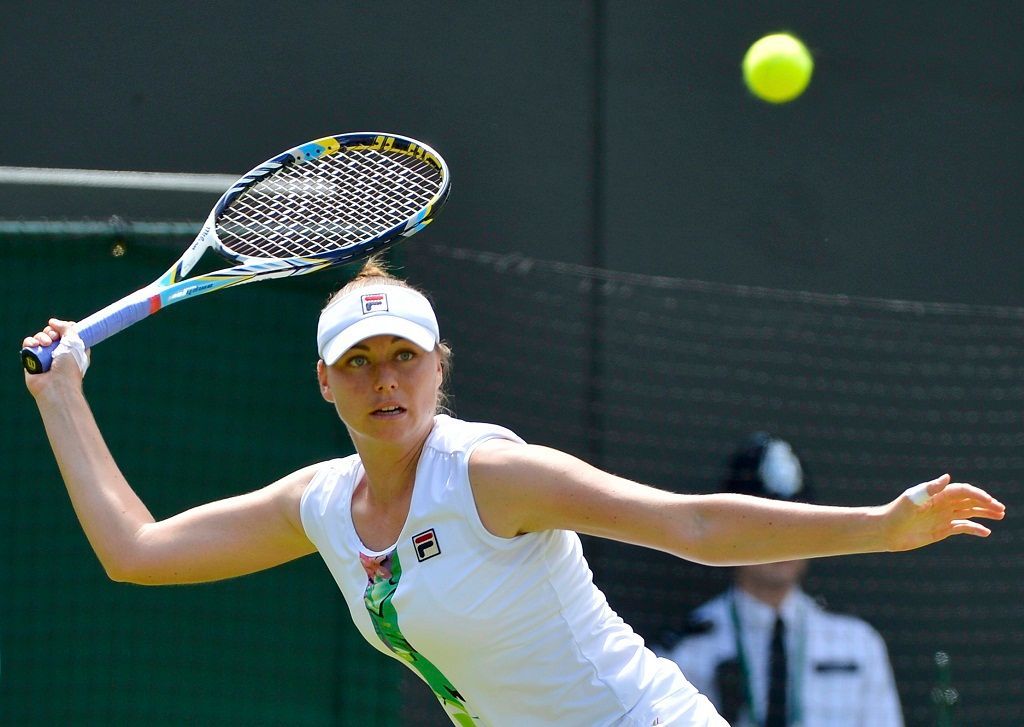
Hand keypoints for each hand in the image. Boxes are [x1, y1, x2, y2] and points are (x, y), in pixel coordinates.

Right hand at [22, 318, 88, 396]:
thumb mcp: (75, 343)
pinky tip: (34, 345)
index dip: (66, 328)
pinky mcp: (31, 360)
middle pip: (52, 333)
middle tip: (54, 337)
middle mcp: (59, 353)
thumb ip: (67, 328)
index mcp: (74, 350)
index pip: (68, 333)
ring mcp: (45, 356)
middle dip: (52, 331)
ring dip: (42, 336)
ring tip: (46, 343)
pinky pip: (28, 345)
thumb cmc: (70, 367)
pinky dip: (30, 342)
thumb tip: (53, 322)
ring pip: (40, 337)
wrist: (56, 387)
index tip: (68, 326)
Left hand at [884, 474, 1005, 550]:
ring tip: (1000, 515)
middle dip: (986, 503)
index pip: (963, 491)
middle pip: (970, 500)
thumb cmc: (897, 512)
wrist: (887, 530)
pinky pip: (963, 527)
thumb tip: (948, 477)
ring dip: (985, 513)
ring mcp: (944, 516)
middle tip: (1001, 509)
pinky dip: (975, 529)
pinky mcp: (942, 529)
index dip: (977, 495)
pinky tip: (986, 532)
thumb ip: (930, 488)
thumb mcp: (913, 499)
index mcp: (938, 494)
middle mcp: (943, 503)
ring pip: (969, 512)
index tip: (990, 501)